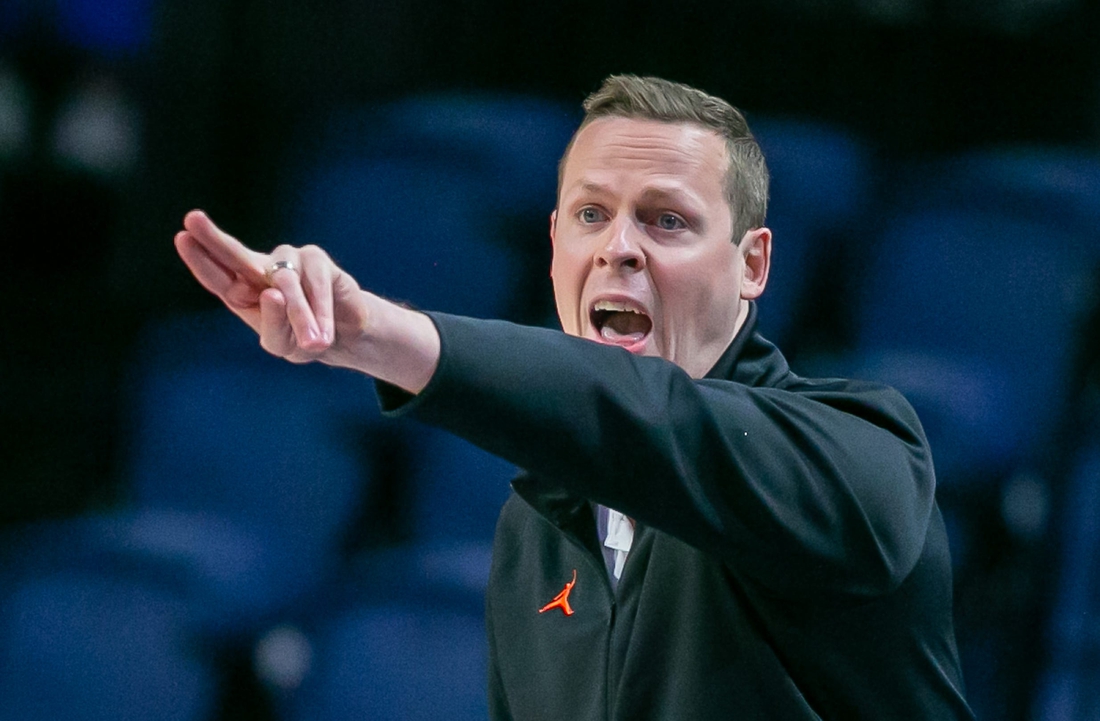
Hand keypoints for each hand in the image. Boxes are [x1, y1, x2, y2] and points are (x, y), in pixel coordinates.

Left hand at [174, 209, 362, 363]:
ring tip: (314, 343)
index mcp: (242, 291)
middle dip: (213, 238)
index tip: (182, 237)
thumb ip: (272, 326)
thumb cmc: (303, 338)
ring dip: (300, 315)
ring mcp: (288, 260)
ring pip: (285, 283)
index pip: (216, 276)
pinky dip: (319, 310)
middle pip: (234, 253)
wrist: (344, 334)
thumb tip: (273, 293)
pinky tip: (324, 333)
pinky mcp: (316, 260)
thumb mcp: (283, 344)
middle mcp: (260, 269)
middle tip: (192, 218)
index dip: (200, 259)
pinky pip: (314, 283)